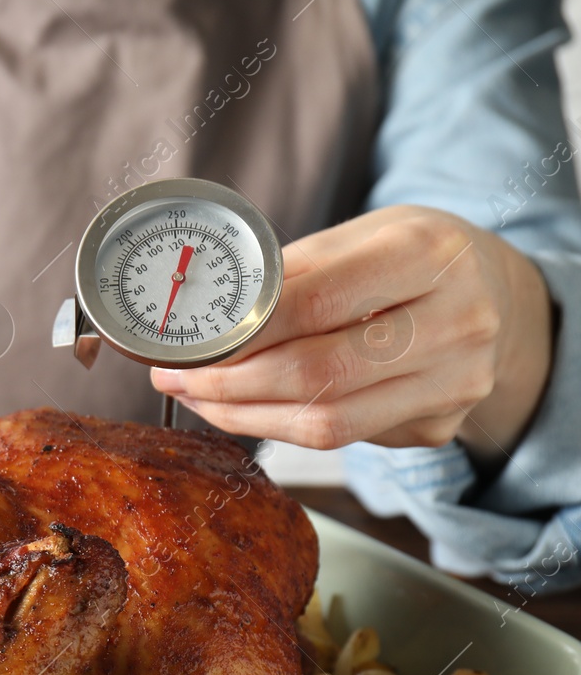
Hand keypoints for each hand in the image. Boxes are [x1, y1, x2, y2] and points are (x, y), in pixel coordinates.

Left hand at [151, 205, 553, 463]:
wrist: (496, 295)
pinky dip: (280, 427)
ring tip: (199, 398)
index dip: (240, 333)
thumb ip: (290, 273)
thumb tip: (203, 318)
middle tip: (177, 379)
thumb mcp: (361, 235)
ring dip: (245, 417)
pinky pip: (342, 439)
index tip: (187, 343)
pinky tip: (246, 409)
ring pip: (326, 423)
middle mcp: (456, 322)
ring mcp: (454, 383)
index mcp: (430, 255)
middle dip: (229, 384)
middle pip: (317, 374)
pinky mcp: (438, 426)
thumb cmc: (412, 258)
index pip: (314, 304)